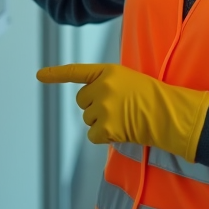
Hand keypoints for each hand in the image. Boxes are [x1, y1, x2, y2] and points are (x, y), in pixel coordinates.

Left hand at [37, 63, 208, 161]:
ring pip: (88, 119)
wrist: (169, 114)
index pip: (77, 72)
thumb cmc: (153, 98)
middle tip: (118, 109)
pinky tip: (122, 131)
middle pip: (82, 102)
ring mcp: (103, 107)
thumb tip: (89, 100)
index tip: (39, 75)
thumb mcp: (129, 80)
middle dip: (94, 107)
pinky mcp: (105, 127)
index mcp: (108, 72)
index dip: (56, 74)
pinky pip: (94, 135)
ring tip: (125, 119)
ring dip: (102, 122)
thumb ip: (107, 84)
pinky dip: (105, 137)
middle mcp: (102, 87)